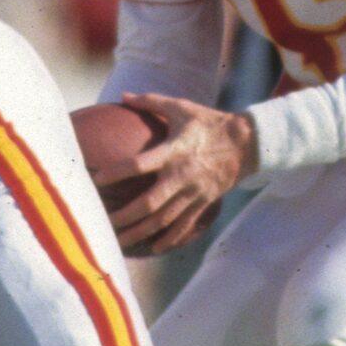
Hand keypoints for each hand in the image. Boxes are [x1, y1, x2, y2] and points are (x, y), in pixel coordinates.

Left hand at [107, 94, 255, 256]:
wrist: (247, 144)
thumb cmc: (210, 123)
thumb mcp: (182, 107)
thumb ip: (151, 102)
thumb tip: (123, 97)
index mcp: (174, 151)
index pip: (140, 164)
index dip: (117, 172)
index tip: (97, 180)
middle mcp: (182, 176)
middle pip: (150, 203)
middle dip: (126, 217)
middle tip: (104, 224)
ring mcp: (194, 193)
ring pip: (164, 220)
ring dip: (140, 233)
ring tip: (119, 242)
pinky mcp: (203, 203)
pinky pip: (185, 226)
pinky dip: (169, 239)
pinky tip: (154, 249)